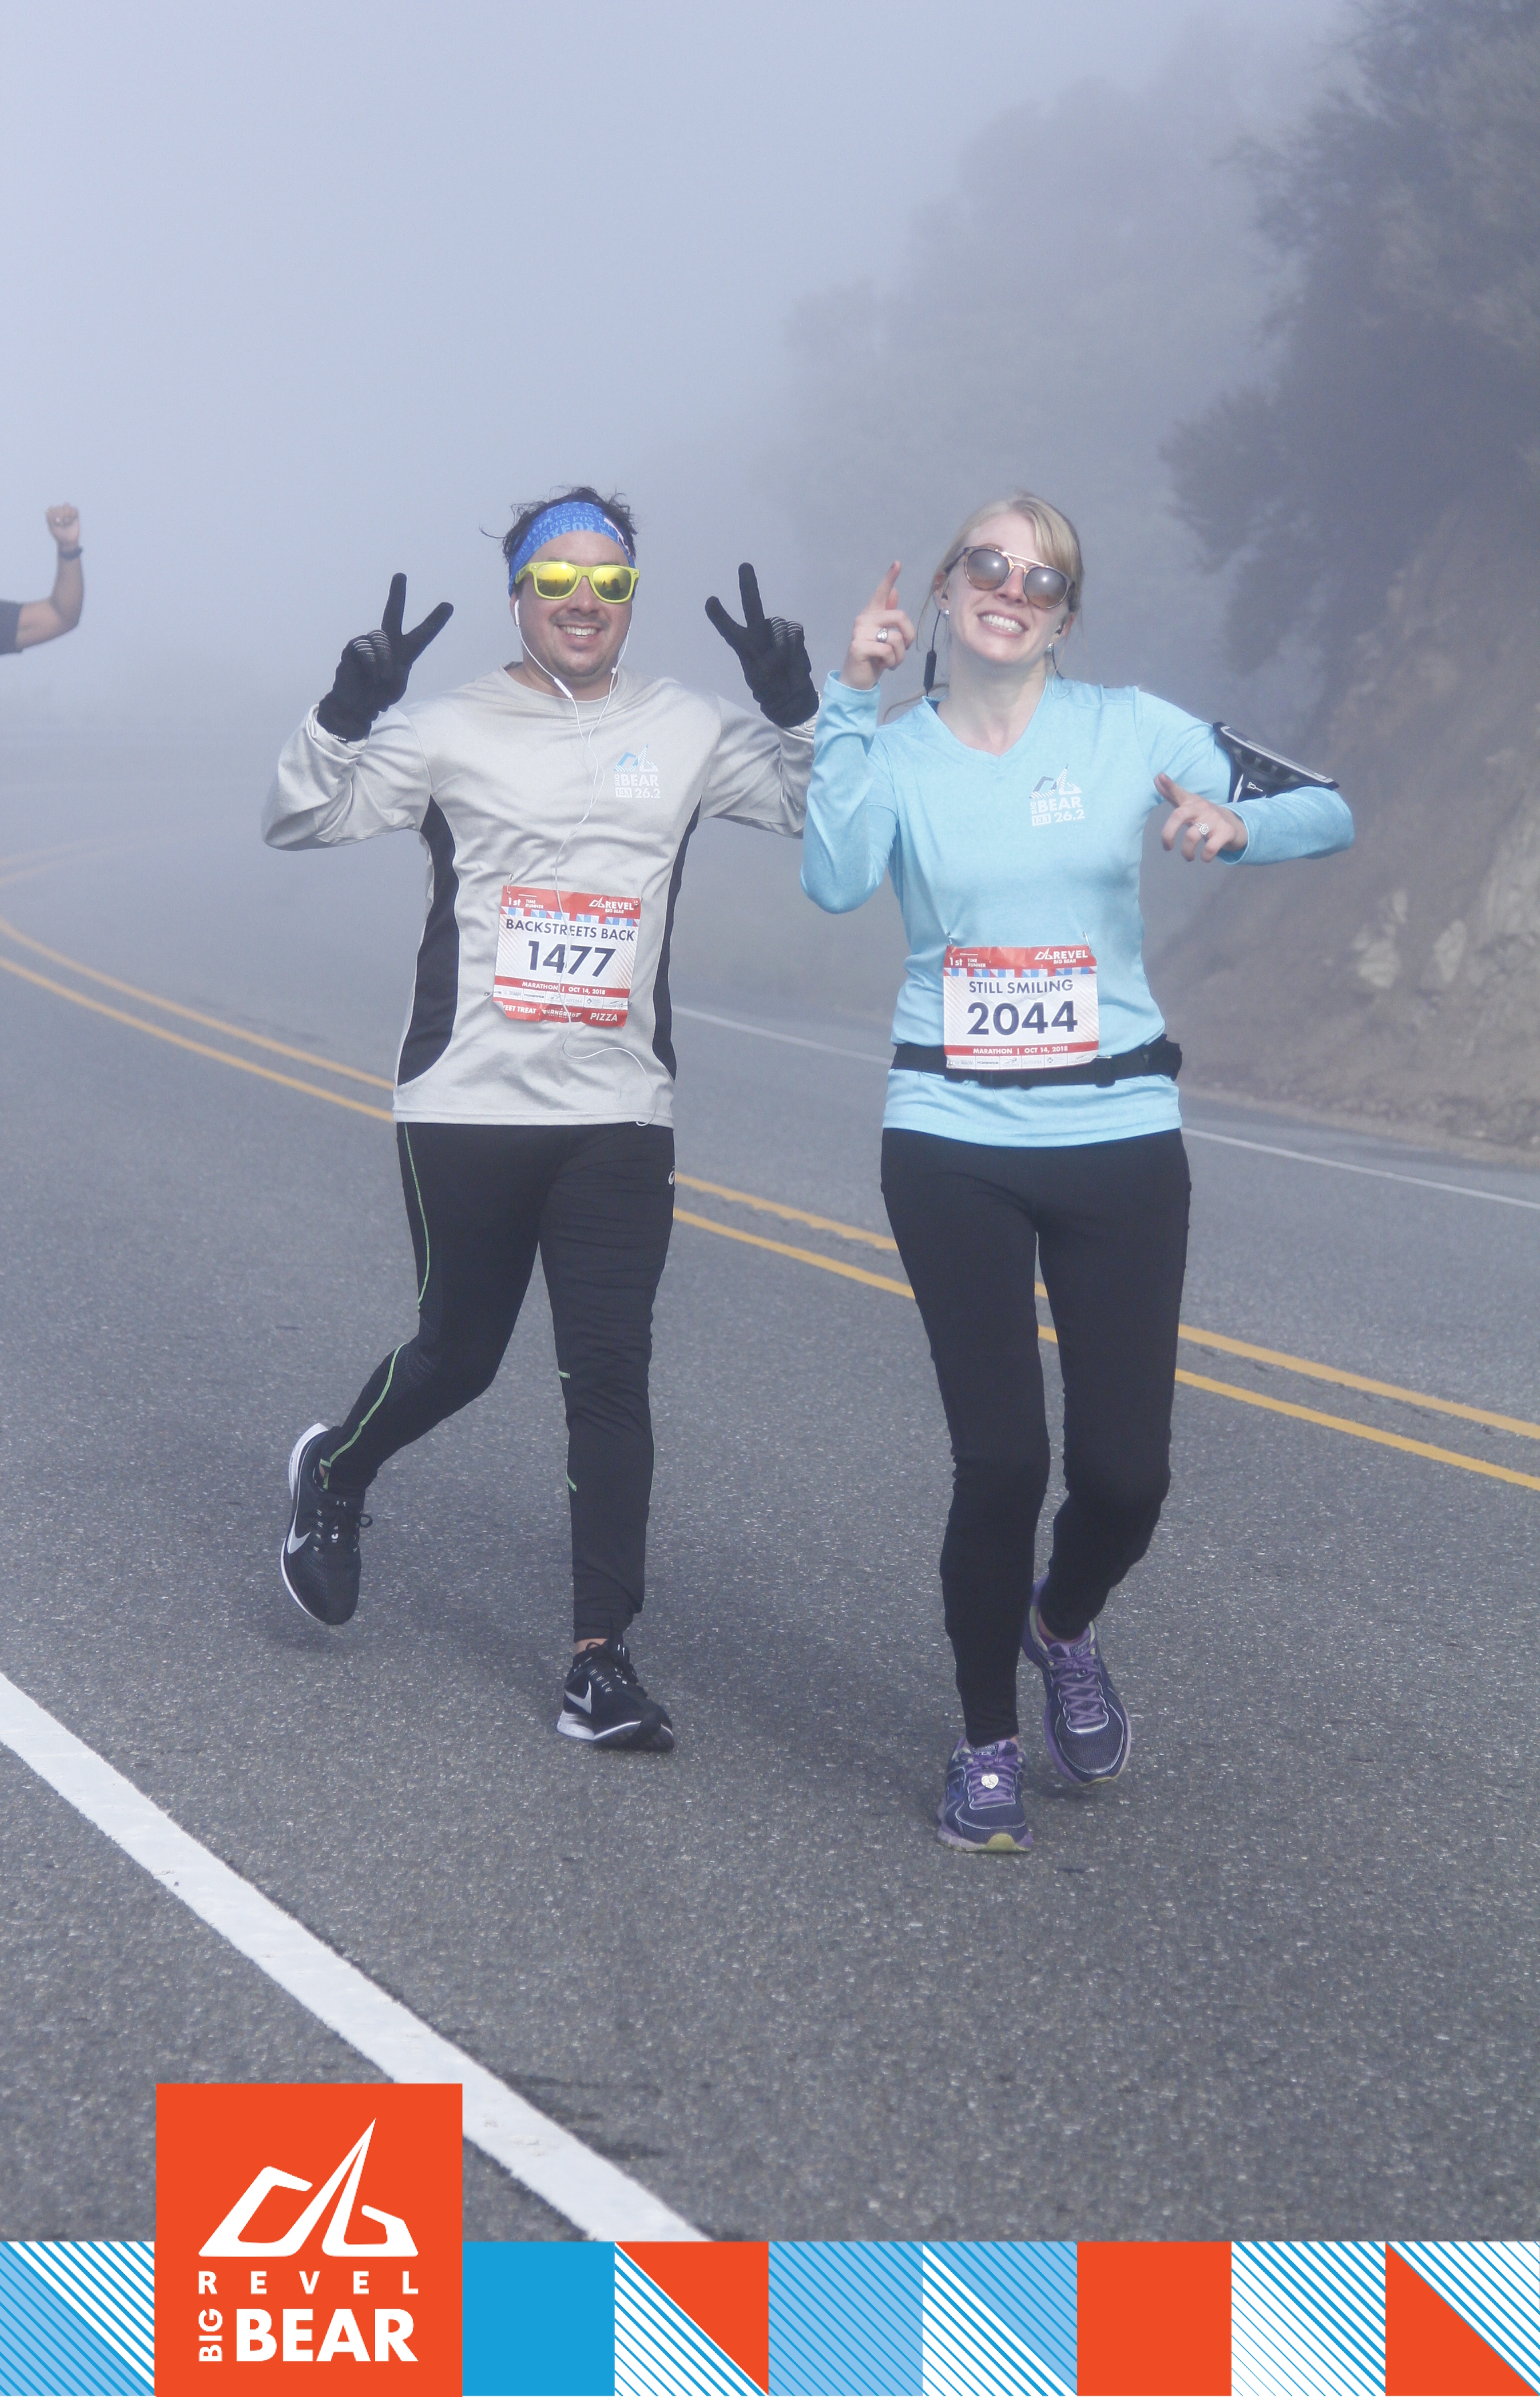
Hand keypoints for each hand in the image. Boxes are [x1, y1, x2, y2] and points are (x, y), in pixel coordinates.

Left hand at [46, 505, 79, 550]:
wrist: (68, 541)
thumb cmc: (59, 535)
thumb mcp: (52, 528)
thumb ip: (49, 519)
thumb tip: (46, 511)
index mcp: (53, 514)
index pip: (52, 508)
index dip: (54, 514)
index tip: (56, 522)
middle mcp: (59, 512)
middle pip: (59, 506)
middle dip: (60, 515)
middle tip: (62, 524)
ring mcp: (67, 513)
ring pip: (66, 504)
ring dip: (67, 512)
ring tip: (67, 521)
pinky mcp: (75, 515)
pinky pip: (75, 508)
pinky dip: (73, 513)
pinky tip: (73, 519)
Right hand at [316, 573, 452, 741]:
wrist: (357, 706)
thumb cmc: (379, 698)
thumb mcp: (396, 687)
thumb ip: (395, 668)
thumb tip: (382, 653)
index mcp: (405, 652)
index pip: (423, 634)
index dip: (435, 621)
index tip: (448, 606)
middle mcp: (387, 643)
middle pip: (393, 613)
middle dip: (397, 594)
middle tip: (401, 576)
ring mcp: (369, 643)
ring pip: (380, 638)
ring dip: (383, 659)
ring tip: (381, 677)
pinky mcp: (354, 647)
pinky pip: (365, 647)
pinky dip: (372, 662)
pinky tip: (372, 676)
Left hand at [705, 563, 818, 727]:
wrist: (792, 699)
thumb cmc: (770, 691)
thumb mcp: (761, 679)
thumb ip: (768, 657)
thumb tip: (783, 643)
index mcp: (745, 648)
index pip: (730, 631)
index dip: (720, 617)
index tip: (710, 600)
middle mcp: (759, 636)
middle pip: (752, 608)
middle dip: (749, 586)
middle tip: (744, 566)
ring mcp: (777, 634)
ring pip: (779, 625)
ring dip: (782, 643)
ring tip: (783, 663)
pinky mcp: (795, 637)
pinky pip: (795, 632)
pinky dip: (795, 646)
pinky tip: (793, 660)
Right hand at [838, 565, 914, 689]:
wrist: (857, 680)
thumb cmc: (873, 658)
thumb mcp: (885, 638)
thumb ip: (888, 617)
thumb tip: (895, 592)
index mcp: (871, 615)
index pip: (881, 593)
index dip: (889, 577)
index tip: (897, 563)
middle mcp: (864, 619)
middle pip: (899, 616)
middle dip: (909, 635)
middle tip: (904, 649)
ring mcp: (859, 632)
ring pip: (895, 638)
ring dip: (900, 655)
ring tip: (891, 662)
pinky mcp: (858, 646)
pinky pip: (887, 650)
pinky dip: (891, 662)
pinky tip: (883, 665)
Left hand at [1157, 773, 1246, 860]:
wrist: (1234, 824)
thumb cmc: (1204, 816)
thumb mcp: (1189, 805)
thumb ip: (1172, 794)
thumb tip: (1156, 777)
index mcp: (1191, 803)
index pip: (1179, 793)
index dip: (1169, 786)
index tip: (1160, 777)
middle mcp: (1202, 808)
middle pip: (1179, 815)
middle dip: (1168, 834)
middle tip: (1167, 848)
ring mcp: (1214, 819)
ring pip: (1192, 836)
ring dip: (1187, 851)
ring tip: (1188, 857)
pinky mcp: (1225, 832)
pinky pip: (1211, 847)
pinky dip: (1205, 856)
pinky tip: (1205, 857)